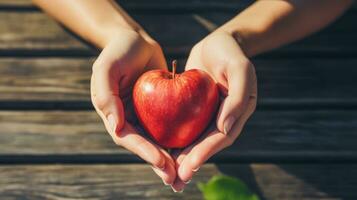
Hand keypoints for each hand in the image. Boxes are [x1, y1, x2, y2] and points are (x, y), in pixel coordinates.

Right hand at [91, 29, 175, 184]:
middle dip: (159, 163)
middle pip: (145, 146)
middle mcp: (128, 120)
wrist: (136, 41)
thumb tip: (115, 127)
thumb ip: (106, 96)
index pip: (128, 138)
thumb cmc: (119, 50)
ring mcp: (144, 116)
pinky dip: (179, 140)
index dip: (145, 152)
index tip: (162, 162)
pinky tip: (192, 150)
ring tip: (185, 175)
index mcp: (113, 114)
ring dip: (170, 159)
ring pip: (158, 141)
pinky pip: (170, 126)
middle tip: (176, 179)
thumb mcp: (107, 67)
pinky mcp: (159, 110)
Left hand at [171, 31, 256, 190]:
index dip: (205, 153)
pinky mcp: (194, 109)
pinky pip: (183, 126)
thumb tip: (225, 129)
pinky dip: (174, 139)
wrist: (218, 43)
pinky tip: (161, 150)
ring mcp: (208, 115)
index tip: (189, 167)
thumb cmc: (230, 53)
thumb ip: (237, 98)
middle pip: (206, 145)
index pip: (220, 138)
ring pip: (194, 140)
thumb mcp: (240, 68)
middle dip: (191, 163)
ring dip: (182, 158)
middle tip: (175, 180)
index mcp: (237, 113)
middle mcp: (223, 119)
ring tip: (167, 175)